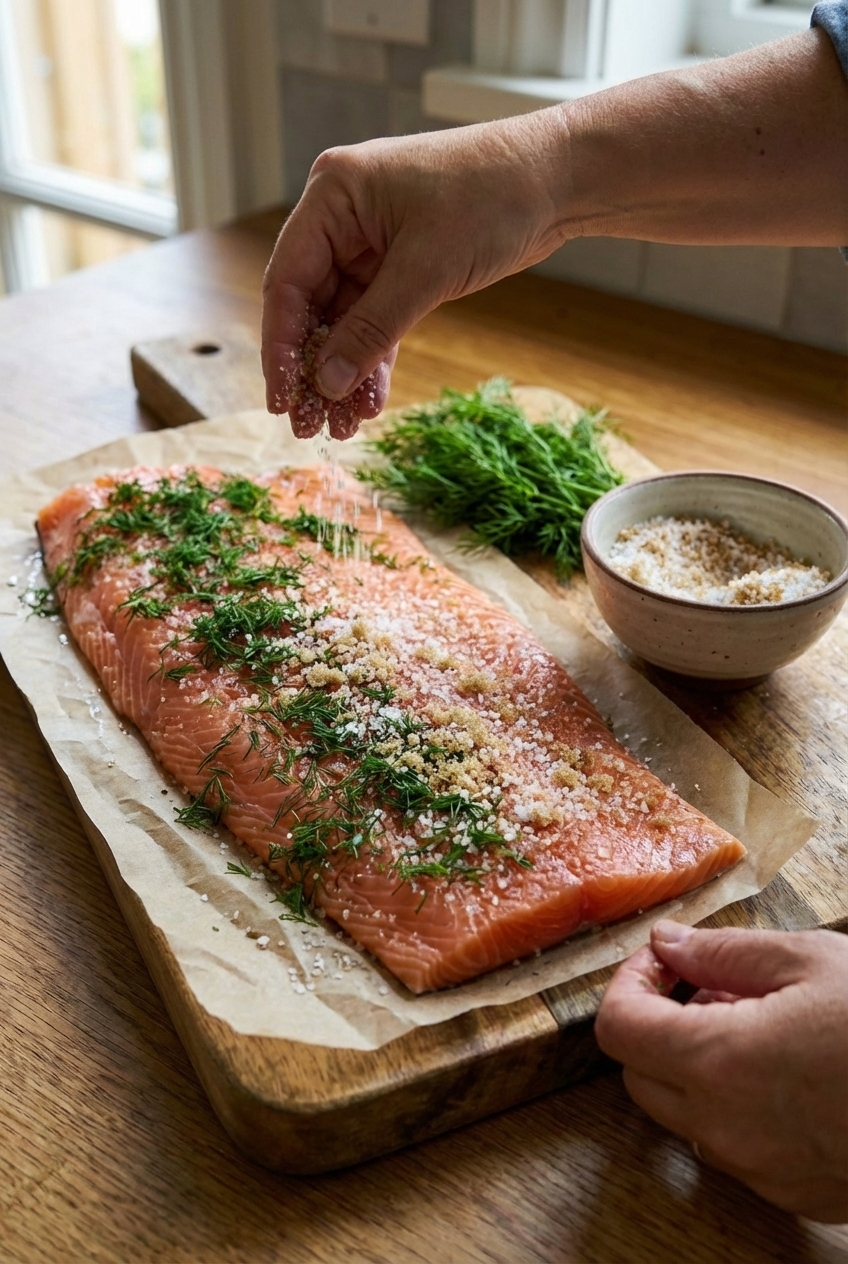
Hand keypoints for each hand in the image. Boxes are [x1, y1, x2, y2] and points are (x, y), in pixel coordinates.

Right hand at [261, 114, 566, 437]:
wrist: (558, 180)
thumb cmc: (491, 197)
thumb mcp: (426, 269)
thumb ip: (373, 329)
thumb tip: (328, 385)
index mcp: (333, 196)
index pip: (289, 281)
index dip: (282, 346)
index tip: (283, 401)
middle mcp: (344, 218)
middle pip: (311, 306)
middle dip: (314, 369)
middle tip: (310, 426)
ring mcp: (372, 243)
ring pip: (344, 320)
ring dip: (344, 372)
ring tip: (343, 426)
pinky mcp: (403, 265)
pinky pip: (377, 320)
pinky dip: (374, 358)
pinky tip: (370, 401)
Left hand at [595, 921, 847, 1222]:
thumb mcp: (807, 961)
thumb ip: (721, 953)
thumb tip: (667, 944)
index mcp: (718, 1062)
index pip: (619, 1028)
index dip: (628, 983)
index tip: (660, 960)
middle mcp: (726, 1128)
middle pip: (640, 1076)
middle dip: (657, 1023)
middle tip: (709, 986)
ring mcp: (759, 1169)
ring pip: (684, 1116)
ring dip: (695, 1065)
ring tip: (758, 1022)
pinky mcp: (792, 1192)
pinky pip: (732, 1146)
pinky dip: (735, 1105)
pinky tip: (786, 1069)